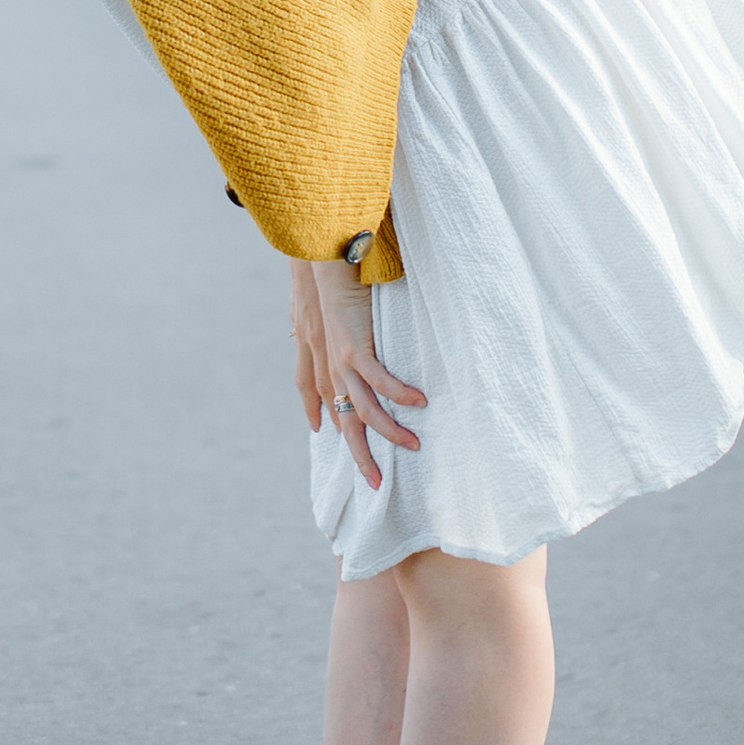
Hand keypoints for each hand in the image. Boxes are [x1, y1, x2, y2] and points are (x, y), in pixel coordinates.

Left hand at [291, 258, 423, 489]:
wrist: (324, 263)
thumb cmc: (332, 285)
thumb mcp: (329, 315)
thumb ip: (334, 333)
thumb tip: (333, 338)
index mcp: (323, 363)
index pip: (329, 406)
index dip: (337, 430)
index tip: (349, 450)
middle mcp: (330, 369)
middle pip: (345, 423)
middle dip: (361, 455)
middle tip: (376, 482)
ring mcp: (341, 361)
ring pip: (364, 409)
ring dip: (388, 431)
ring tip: (412, 445)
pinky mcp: (355, 348)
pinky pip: (380, 380)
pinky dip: (399, 394)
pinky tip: (419, 403)